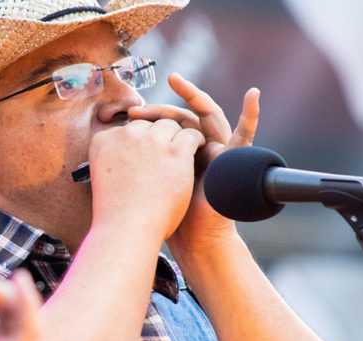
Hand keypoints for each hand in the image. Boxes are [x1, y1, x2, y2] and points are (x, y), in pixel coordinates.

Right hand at [88, 115, 205, 240]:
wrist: (127, 230)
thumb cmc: (117, 212)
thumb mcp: (105, 177)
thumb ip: (115, 158)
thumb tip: (131, 151)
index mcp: (103, 140)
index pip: (127, 129)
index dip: (139, 142)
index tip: (144, 158)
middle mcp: (126, 135)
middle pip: (149, 125)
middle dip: (158, 138)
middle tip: (166, 155)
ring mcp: (151, 141)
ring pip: (170, 126)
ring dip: (177, 137)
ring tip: (183, 151)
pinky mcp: (174, 151)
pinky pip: (190, 135)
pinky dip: (195, 141)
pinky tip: (195, 151)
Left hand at [130, 73, 259, 254]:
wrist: (193, 238)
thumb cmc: (167, 214)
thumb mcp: (147, 181)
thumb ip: (138, 162)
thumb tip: (109, 148)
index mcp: (178, 152)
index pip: (163, 124)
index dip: (145, 118)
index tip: (123, 116)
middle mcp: (199, 147)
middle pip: (180, 117)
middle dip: (158, 109)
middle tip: (136, 107)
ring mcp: (219, 150)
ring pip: (206, 116)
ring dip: (193, 96)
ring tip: (176, 81)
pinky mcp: (235, 159)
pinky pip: (245, 135)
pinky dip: (251, 115)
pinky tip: (253, 94)